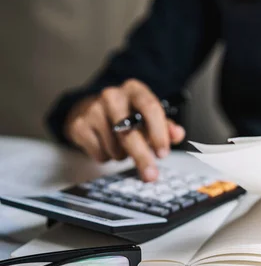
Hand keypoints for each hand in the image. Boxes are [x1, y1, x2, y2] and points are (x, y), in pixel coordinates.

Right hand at [64, 79, 185, 180]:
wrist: (90, 108)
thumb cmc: (126, 113)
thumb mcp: (148, 116)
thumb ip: (166, 126)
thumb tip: (177, 135)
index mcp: (135, 90)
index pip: (150, 108)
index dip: (158, 132)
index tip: (163, 153)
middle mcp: (112, 95)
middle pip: (129, 132)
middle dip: (141, 157)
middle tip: (151, 175)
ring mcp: (92, 110)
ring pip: (115, 148)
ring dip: (123, 154)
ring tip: (121, 143)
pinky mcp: (79, 125)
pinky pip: (100, 154)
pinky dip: (107, 156)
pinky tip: (106, 143)